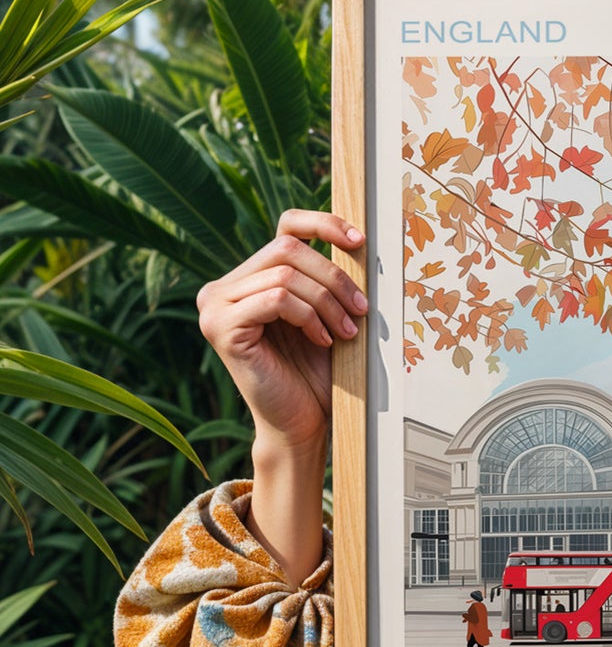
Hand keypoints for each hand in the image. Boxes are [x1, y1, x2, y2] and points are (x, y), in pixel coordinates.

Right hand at [197, 210, 367, 453]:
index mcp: (249, 278)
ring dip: (326, 301)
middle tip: (361, 308)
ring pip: (284, 274)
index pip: (285, 226)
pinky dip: (308, 316)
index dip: (324, 224)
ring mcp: (215, 306)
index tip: (360, 241)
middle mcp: (223, 287)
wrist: (303, 422)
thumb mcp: (326, 314)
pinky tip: (321, 339)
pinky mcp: (219, 327)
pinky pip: (276, 300)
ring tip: (346, 330)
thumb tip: (359, 238)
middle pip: (286, 247)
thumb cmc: (318, 371)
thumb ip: (327, 277)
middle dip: (333, 277)